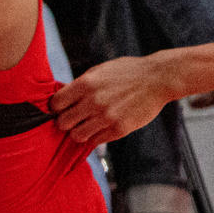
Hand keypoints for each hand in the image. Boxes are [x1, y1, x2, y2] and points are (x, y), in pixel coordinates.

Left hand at [47, 55, 177, 143]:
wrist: (157, 78)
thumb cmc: (126, 73)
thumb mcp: (99, 71)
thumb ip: (80, 85)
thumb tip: (61, 99)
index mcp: (85, 84)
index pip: (56, 104)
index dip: (56, 108)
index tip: (61, 109)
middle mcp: (93, 101)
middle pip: (62, 123)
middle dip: (65, 121)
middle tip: (73, 119)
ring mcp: (106, 117)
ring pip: (76, 135)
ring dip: (78, 131)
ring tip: (86, 125)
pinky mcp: (119, 129)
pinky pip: (95, 141)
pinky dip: (95, 137)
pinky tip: (100, 128)